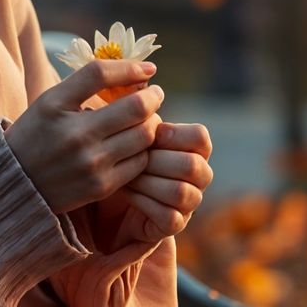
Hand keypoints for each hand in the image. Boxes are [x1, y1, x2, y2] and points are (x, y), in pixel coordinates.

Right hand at [4, 59, 164, 213]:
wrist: (18, 183)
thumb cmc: (39, 134)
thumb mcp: (51, 101)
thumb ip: (87, 84)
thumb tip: (136, 71)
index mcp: (56, 105)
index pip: (100, 74)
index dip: (130, 67)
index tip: (148, 69)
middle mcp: (74, 134)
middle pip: (136, 107)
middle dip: (153, 97)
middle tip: (154, 95)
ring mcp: (90, 163)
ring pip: (144, 135)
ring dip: (151, 123)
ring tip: (145, 120)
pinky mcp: (101, 186)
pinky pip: (140, 162)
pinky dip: (143, 150)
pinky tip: (134, 145)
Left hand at [99, 122, 213, 248]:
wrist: (105, 195)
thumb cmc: (120, 154)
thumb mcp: (127, 130)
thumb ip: (138, 110)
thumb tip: (139, 81)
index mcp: (194, 148)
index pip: (200, 136)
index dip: (173, 134)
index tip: (146, 134)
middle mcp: (199, 176)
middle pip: (191, 165)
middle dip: (156, 161)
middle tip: (128, 157)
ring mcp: (189, 203)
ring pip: (181, 192)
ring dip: (147, 181)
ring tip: (123, 175)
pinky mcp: (174, 225)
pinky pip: (169, 216)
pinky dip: (143, 202)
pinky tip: (124, 191)